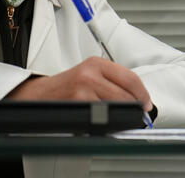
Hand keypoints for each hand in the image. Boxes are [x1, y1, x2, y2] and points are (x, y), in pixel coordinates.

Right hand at [6, 56, 152, 110]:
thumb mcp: (89, 75)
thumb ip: (111, 81)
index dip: (142, 92)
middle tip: (139, 113)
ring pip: (115, 105)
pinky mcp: (77, 102)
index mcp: (96, 63)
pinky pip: (101, 115)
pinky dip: (108, 121)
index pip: (130, 77)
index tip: (147, 102)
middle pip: (125, 92)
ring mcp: (83, 88)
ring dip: (123, 115)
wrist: (38, 95)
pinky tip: (107, 121)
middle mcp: (90, 72)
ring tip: (123, 117)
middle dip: (135, 106)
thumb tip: (137, 96)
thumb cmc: (66, 87)